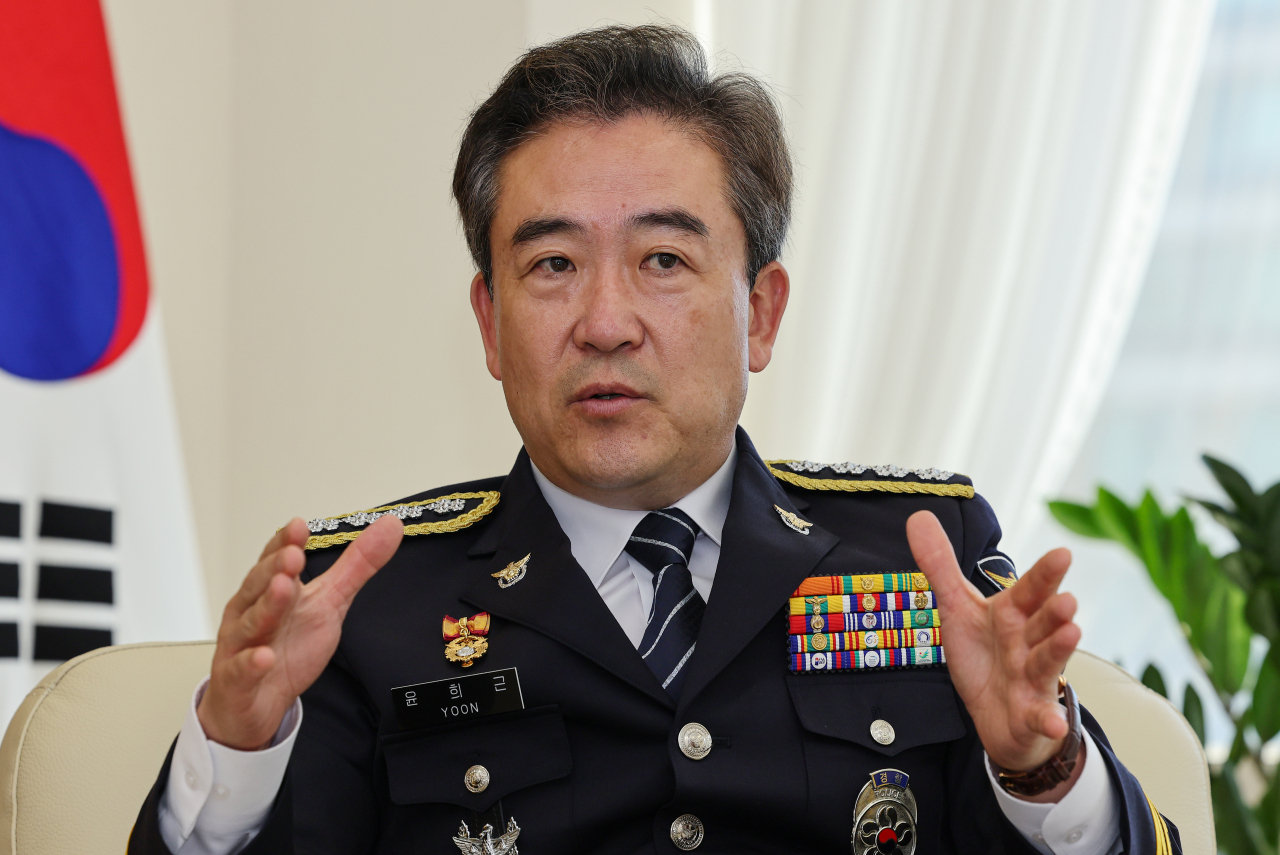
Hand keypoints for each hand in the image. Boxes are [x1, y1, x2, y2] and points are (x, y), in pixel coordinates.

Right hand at [197, 516, 403, 749]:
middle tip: (294, 554)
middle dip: (276, 568)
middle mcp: (250, 612)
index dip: (285, 543)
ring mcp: (240, 646)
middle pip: (260, 586)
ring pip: (250, 623)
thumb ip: (357, 565)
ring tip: (283, 588)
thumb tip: (392, 525)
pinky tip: (264, 657)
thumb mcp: (330, 602)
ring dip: (266, 606)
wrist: (257, 703)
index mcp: (269, 589)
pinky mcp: (238, 682)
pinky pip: (242, 670)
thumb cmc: (289, 647)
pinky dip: (252, 663)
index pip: (275, 560)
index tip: (300, 525)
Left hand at [906, 511, 1080, 778]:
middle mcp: (1029, 642)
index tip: (1063, 553)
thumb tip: (919, 514)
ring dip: (1059, 650)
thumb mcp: (958, 609)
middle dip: (1056, 611)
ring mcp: (1033, 679)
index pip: (1029, 590)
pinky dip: (1048, 720)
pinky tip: (1054, 722)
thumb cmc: (985, 655)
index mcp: (1013, 614)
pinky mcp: (1031, 714)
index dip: (1045, 574)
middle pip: (1044, 623)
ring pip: (1046, 662)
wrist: (997, 715)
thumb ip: (941, 565)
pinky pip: (1040, 717)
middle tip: (1068, 599)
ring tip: (1073, 633)